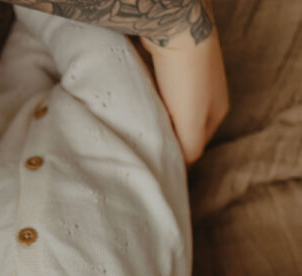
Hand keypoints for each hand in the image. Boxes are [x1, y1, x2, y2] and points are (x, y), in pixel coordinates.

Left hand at [142, 23, 228, 163]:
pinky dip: (151, 95)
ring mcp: (192, 76)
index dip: (177, 154)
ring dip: (156, 115)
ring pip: (170, 107)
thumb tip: (181, 166)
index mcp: (217, 111)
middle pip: (182, 125)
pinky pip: (160, 87)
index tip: (157, 158)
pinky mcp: (174, 61)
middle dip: (166, 133)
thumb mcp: (191, 123)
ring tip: (142, 120)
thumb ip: (189, 149)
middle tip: (146, 140)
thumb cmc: (186, 76)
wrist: (178, 24)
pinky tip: (140, 96)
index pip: (196, 146)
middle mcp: (208, 93)